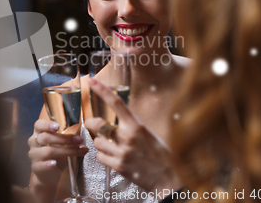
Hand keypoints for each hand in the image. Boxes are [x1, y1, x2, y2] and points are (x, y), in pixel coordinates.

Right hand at [28, 119, 87, 187]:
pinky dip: (49, 164)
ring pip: (48, 151)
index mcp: (39, 133)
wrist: (49, 175)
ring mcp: (34, 155)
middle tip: (79, 140)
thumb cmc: (57, 155)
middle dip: (64, 138)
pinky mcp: (36, 167)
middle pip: (46, 137)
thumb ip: (68, 136)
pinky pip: (42, 165)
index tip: (58, 126)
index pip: (39, 125)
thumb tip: (79, 128)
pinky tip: (55, 163)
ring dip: (66, 150)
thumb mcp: (62, 144)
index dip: (47, 125)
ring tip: (80, 151)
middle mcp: (33, 142)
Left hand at [85, 78, 182, 193]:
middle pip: (98, 124)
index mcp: (136, 126)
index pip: (116, 103)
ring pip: (97, 142)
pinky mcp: (119, 166)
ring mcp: (122, 152)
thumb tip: (119, 123)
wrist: (169, 178)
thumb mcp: (149, 134)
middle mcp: (127, 137)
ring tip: (111, 147)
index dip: (102, 90)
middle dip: (91, 123)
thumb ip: (132, 127)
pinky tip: (114, 157)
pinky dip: (104, 156)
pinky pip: (100, 157)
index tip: (92, 81)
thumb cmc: (161, 156)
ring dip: (101, 143)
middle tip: (92, 124)